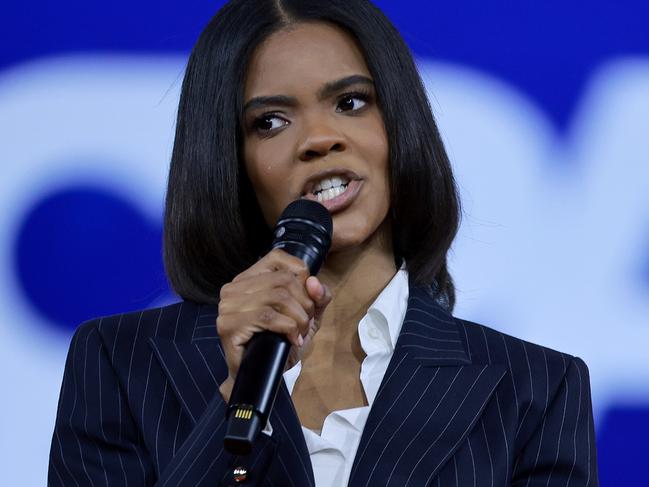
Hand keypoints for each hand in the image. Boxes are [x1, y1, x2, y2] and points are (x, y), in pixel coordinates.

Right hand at [216, 249, 331, 401]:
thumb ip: (317, 297)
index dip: (302, 277)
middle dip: (305, 303)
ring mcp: (228, 305)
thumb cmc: (281, 342)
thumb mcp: (307, 316)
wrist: (262, 376)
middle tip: (305, 324)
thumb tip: (314, 283)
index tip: (307, 301)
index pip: (279, 258)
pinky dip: (288, 328)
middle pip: (284, 280)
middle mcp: (234, 287)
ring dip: (298, 318)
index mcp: (249, 277)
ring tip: (298, 333)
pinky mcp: (228, 325)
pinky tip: (291, 339)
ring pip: (278, 297)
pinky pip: (268, 316)